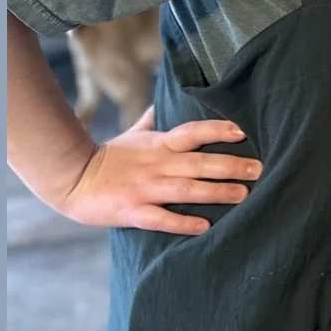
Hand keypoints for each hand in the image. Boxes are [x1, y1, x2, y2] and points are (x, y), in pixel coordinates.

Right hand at [56, 107, 262, 234]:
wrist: (71, 178)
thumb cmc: (107, 157)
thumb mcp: (131, 134)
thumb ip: (150, 121)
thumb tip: (160, 103)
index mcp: (159, 144)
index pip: (194, 132)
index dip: (218, 130)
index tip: (243, 131)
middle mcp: (157, 164)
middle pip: (200, 162)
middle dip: (231, 165)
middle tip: (259, 169)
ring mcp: (146, 188)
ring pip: (187, 190)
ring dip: (217, 192)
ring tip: (243, 195)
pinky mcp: (133, 211)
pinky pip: (162, 218)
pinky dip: (183, 222)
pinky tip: (205, 227)